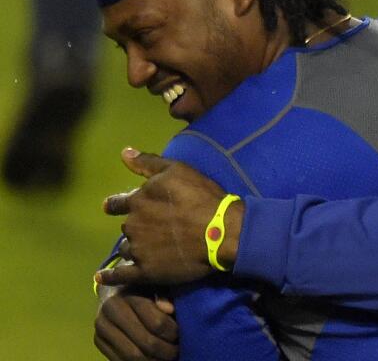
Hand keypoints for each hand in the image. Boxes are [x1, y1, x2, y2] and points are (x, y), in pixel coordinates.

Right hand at [94, 286, 177, 359]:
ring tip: (167, 358)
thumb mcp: (156, 284)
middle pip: (146, 341)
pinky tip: (152, 359)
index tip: (182, 334)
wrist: (114, 290)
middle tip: (177, 351)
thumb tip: (170, 310)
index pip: (157, 323)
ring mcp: (102, 328)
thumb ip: (164, 295)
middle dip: (166, 351)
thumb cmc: (143, 286)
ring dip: (153, 360)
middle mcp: (110, 310)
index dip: (173, 332)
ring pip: (133, 355)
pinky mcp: (98, 341)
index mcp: (128, 294)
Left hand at [96, 148, 243, 286]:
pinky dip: (109, 277)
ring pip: (127, 248)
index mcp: (138, 201)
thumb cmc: (202, 197)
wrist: (222, 232)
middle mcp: (133, 225)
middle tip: (153, 228)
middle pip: (126, 226)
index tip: (114, 207)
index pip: (117, 203)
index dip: (117, 205)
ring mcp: (138, 249)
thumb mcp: (177, 171)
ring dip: (133, 247)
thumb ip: (148, 162)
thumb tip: (124, 152)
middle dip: (135, 226)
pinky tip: (101, 278)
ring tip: (147, 250)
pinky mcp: (146, 272)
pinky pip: (120, 276)